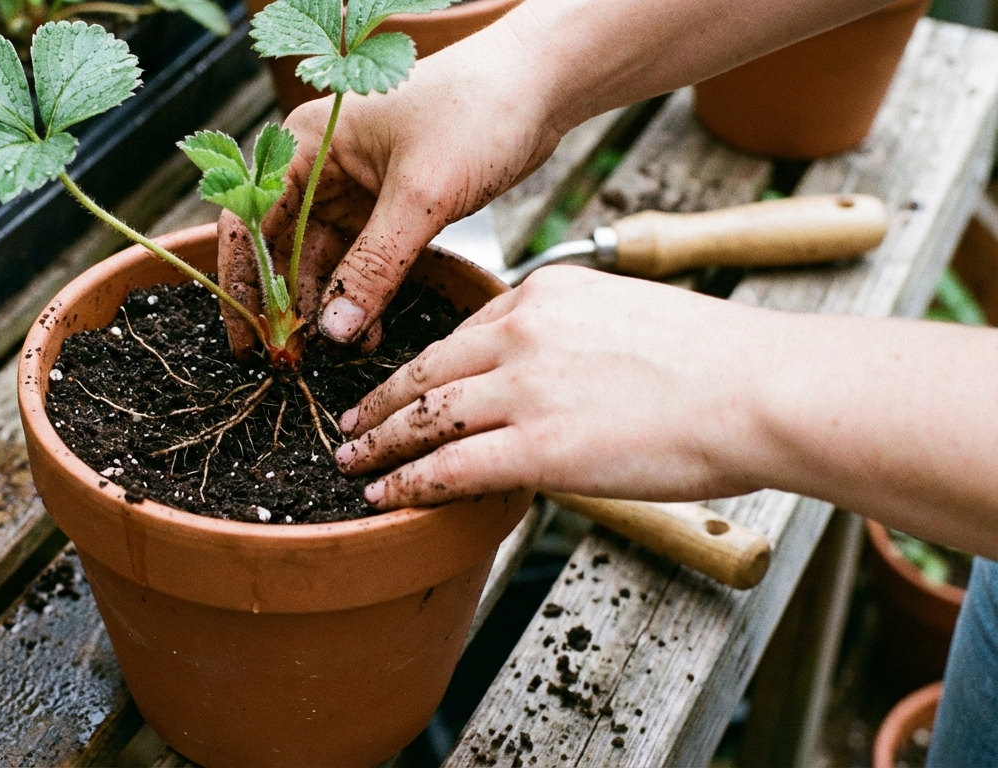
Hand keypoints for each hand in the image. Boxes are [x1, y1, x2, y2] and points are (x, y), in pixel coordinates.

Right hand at [218, 17, 566, 356]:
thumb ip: (374, 266)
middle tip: (294, 361)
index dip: (244, 283)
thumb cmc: (476, 110)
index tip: (248, 338)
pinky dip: (363, 297)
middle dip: (290, 306)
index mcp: (308, 144)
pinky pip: (363, 262)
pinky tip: (365, 334)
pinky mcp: (390, 208)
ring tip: (337, 353)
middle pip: (283, 249)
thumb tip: (332, 330)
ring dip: (330, 308)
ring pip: (324, 262)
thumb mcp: (420, 194)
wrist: (540, 88)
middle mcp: (321, 167)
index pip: (250, 219)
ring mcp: (355, 189)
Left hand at [333, 266, 776, 509]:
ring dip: (379, 443)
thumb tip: (555, 381)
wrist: (758, 389)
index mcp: (546, 294)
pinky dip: (407, 483)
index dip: (425, 365)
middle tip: (351, 419)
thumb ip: (575, 341)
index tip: (405, 382)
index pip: (466, 331)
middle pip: (427, 368)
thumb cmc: (718, 362)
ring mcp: (524, 388)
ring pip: (424, 416)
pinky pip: (448, 466)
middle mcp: (522, 331)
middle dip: (381, 399)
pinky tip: (385, 495)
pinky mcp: (536, 445)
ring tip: (353, 460)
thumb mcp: (629, 319)